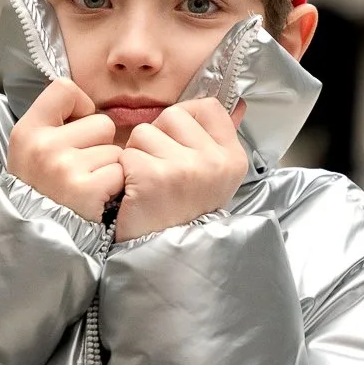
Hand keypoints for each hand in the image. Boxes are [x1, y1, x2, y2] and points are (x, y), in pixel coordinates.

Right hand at [7, 78, 124, 221]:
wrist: (34, 238)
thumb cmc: (40, 190)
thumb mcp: (30, 151)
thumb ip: (55, 123)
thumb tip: (89, 104)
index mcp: (27, 131)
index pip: (64, 89)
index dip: (80, 106)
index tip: (76, 127)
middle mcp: (43, 146)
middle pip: (102, 122)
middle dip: (100, 145)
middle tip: (82, 169)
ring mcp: (64, 168)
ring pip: (115, 150)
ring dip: (109, 168)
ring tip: (87, 185)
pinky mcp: (86, 190)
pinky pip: (120, 173)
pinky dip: (114, 187)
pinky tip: (97, 197)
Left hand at [114, 98, 247, 242]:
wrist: (163, 260)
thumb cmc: (182, 214)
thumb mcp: (212, 177)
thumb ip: (217, 139)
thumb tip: (239, 104)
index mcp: (232, 158)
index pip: (207, 107)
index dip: (185, 120)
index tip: (179, 145)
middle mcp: (213, 162)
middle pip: (172, 115)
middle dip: (157, 138)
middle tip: (161, 172)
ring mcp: (184, 169)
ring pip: (144, 133)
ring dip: (137, 155)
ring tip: (147, 184)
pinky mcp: (153, 178)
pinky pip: (127, 155)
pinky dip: (123, 173)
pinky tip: (135, 194)